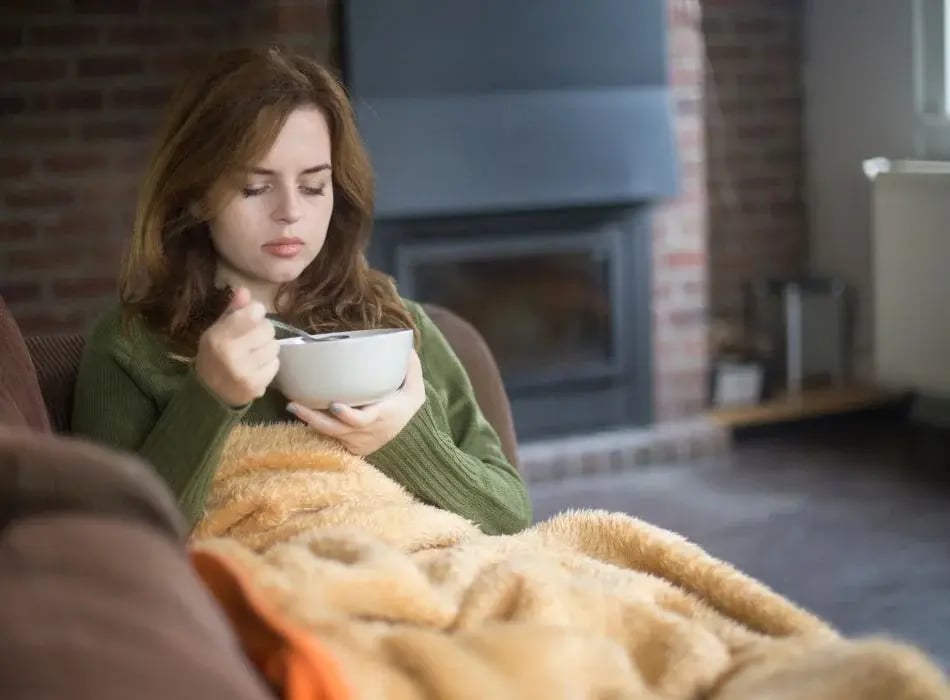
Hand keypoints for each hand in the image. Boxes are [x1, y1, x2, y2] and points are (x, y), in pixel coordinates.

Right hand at [194, 286, 278, 406]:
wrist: (211, 393)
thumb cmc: (214, 355)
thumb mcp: (217, 329)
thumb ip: (233, 310)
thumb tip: (245, 289)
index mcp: (219, 337)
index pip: (254, 313)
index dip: (256, 313)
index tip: (250, 318)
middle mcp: (231, 355)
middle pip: (268, 329)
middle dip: (262, 331)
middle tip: (251, 339)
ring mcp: (245, 373)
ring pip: (275, 346)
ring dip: (267, 348)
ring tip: (253, 353)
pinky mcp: (257, 386)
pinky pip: (276, 364)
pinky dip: (269, 363)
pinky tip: (256, 367)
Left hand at [287, 350, 424, 454]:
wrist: (406, 440)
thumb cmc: (405, 409)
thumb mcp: (415, 392)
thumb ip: (412, 370)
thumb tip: (409, 348)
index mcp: (381, 417)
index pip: (362, 421)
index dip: (348, 416)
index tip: (335, 405)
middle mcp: (364, 432)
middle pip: (336, 429)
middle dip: (314, 418)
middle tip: (295, 404)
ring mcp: (354, 441)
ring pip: (327, 433)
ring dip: (308, 420)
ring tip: (292, 406)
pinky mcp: (347, 446)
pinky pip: (328, 437)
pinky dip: (314, 426)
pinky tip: (300, 413)